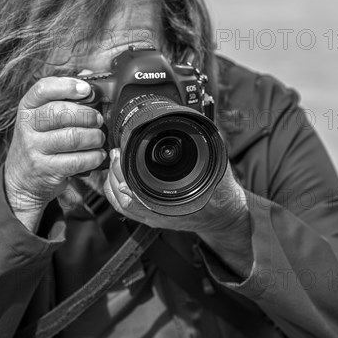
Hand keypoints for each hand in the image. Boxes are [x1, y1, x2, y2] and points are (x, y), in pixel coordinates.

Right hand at [4, 77, 105, 231]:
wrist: (21, 177)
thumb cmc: (40, 140)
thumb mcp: (43, 117)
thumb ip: (64, 97)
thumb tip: (87, 77)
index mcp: (28, 107)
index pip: (43, 89)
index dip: (68, 86)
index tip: (87, 90)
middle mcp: (27, 126)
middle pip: (61, 113)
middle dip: (87, 115)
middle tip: (98, 119)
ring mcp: (34, 148)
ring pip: (71, 137)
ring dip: (93, 137)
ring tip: (99, 138)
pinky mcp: (45, 169)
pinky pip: (76, 160)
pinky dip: (93, 157)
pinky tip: (97, 155)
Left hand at [103, 148, 248, 232]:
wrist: (224, 215)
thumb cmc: (220, 195)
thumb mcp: (217, 167)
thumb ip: (207, 145)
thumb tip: (198, 121)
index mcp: (172, 203)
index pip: (135, 195)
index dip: (122, 173)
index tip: (120, 155)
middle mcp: (159, 213)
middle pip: (123, 198)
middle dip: (115, 173)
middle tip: (114, 154)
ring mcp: (153, 217)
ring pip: (122, 204)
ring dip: (113, 182)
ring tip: (114, 162)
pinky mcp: (152, 217)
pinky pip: (127, 209)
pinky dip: (118, 193)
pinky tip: (117, 178)